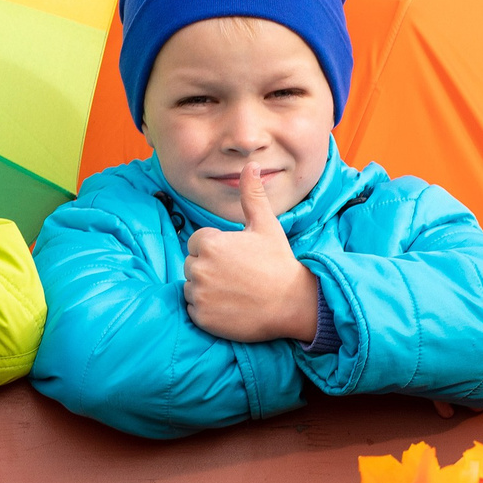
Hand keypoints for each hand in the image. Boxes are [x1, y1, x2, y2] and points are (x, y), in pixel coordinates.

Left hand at [182, 166, 322, 343]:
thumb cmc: (278, 262)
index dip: (216, 248)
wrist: (291, 303)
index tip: (237, 257)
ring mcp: (199, 295)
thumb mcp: (265, 224)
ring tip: (234, 290)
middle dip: (209, 267)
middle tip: (237, 275)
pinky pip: (194, 309)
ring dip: (206, 289)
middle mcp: (199, 268)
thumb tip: (250, 165)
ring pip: (191, 287)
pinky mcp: (201, 317)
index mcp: (209, 243)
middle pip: (191, 264)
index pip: (196, 242)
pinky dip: (207, 310)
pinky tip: (230, 306)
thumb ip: (251, 194)